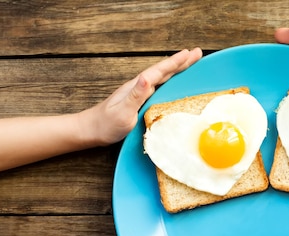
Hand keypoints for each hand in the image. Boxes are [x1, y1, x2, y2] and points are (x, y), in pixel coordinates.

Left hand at [80, 48, 202, 146]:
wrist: (91, 130)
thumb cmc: (106, 124)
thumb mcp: (123, 112)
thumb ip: (136, 95)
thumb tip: (147, 78)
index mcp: (137, 87)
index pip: (160, 72)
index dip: (176, 63)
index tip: (190, 53)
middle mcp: (139, 87)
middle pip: (163, 71)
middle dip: (181, 62)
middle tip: (197, 53)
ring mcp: (139, 94)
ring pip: (162, 78)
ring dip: (176, 70)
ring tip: (189, 64)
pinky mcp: (139, 101)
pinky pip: (160, 88)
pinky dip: (169, 82)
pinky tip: (172, 83)